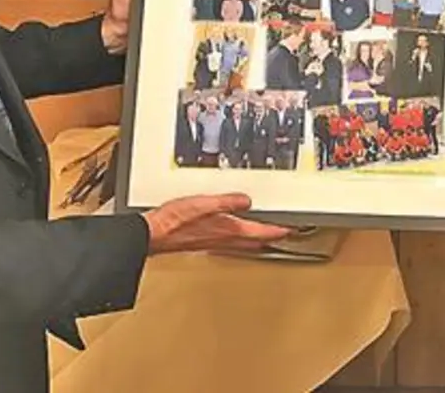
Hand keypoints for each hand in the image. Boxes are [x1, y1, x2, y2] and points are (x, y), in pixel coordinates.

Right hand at [143, 193, 289, 253]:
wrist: (153, 234)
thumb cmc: (175, 222)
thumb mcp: (205, 203)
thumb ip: (229, 201)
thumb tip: (247, 200)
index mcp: (229, 231)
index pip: (262, 233)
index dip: (279, 231)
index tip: (291, 229)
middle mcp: (225, 240)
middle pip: (256, 242)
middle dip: (271, 237)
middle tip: (283, 232)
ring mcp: (214, 243)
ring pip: (244, 243)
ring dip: (257, 239)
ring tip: (265, 233)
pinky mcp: (204, 241)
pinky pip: (230, 241)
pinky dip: (239, 237)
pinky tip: (233, 231)